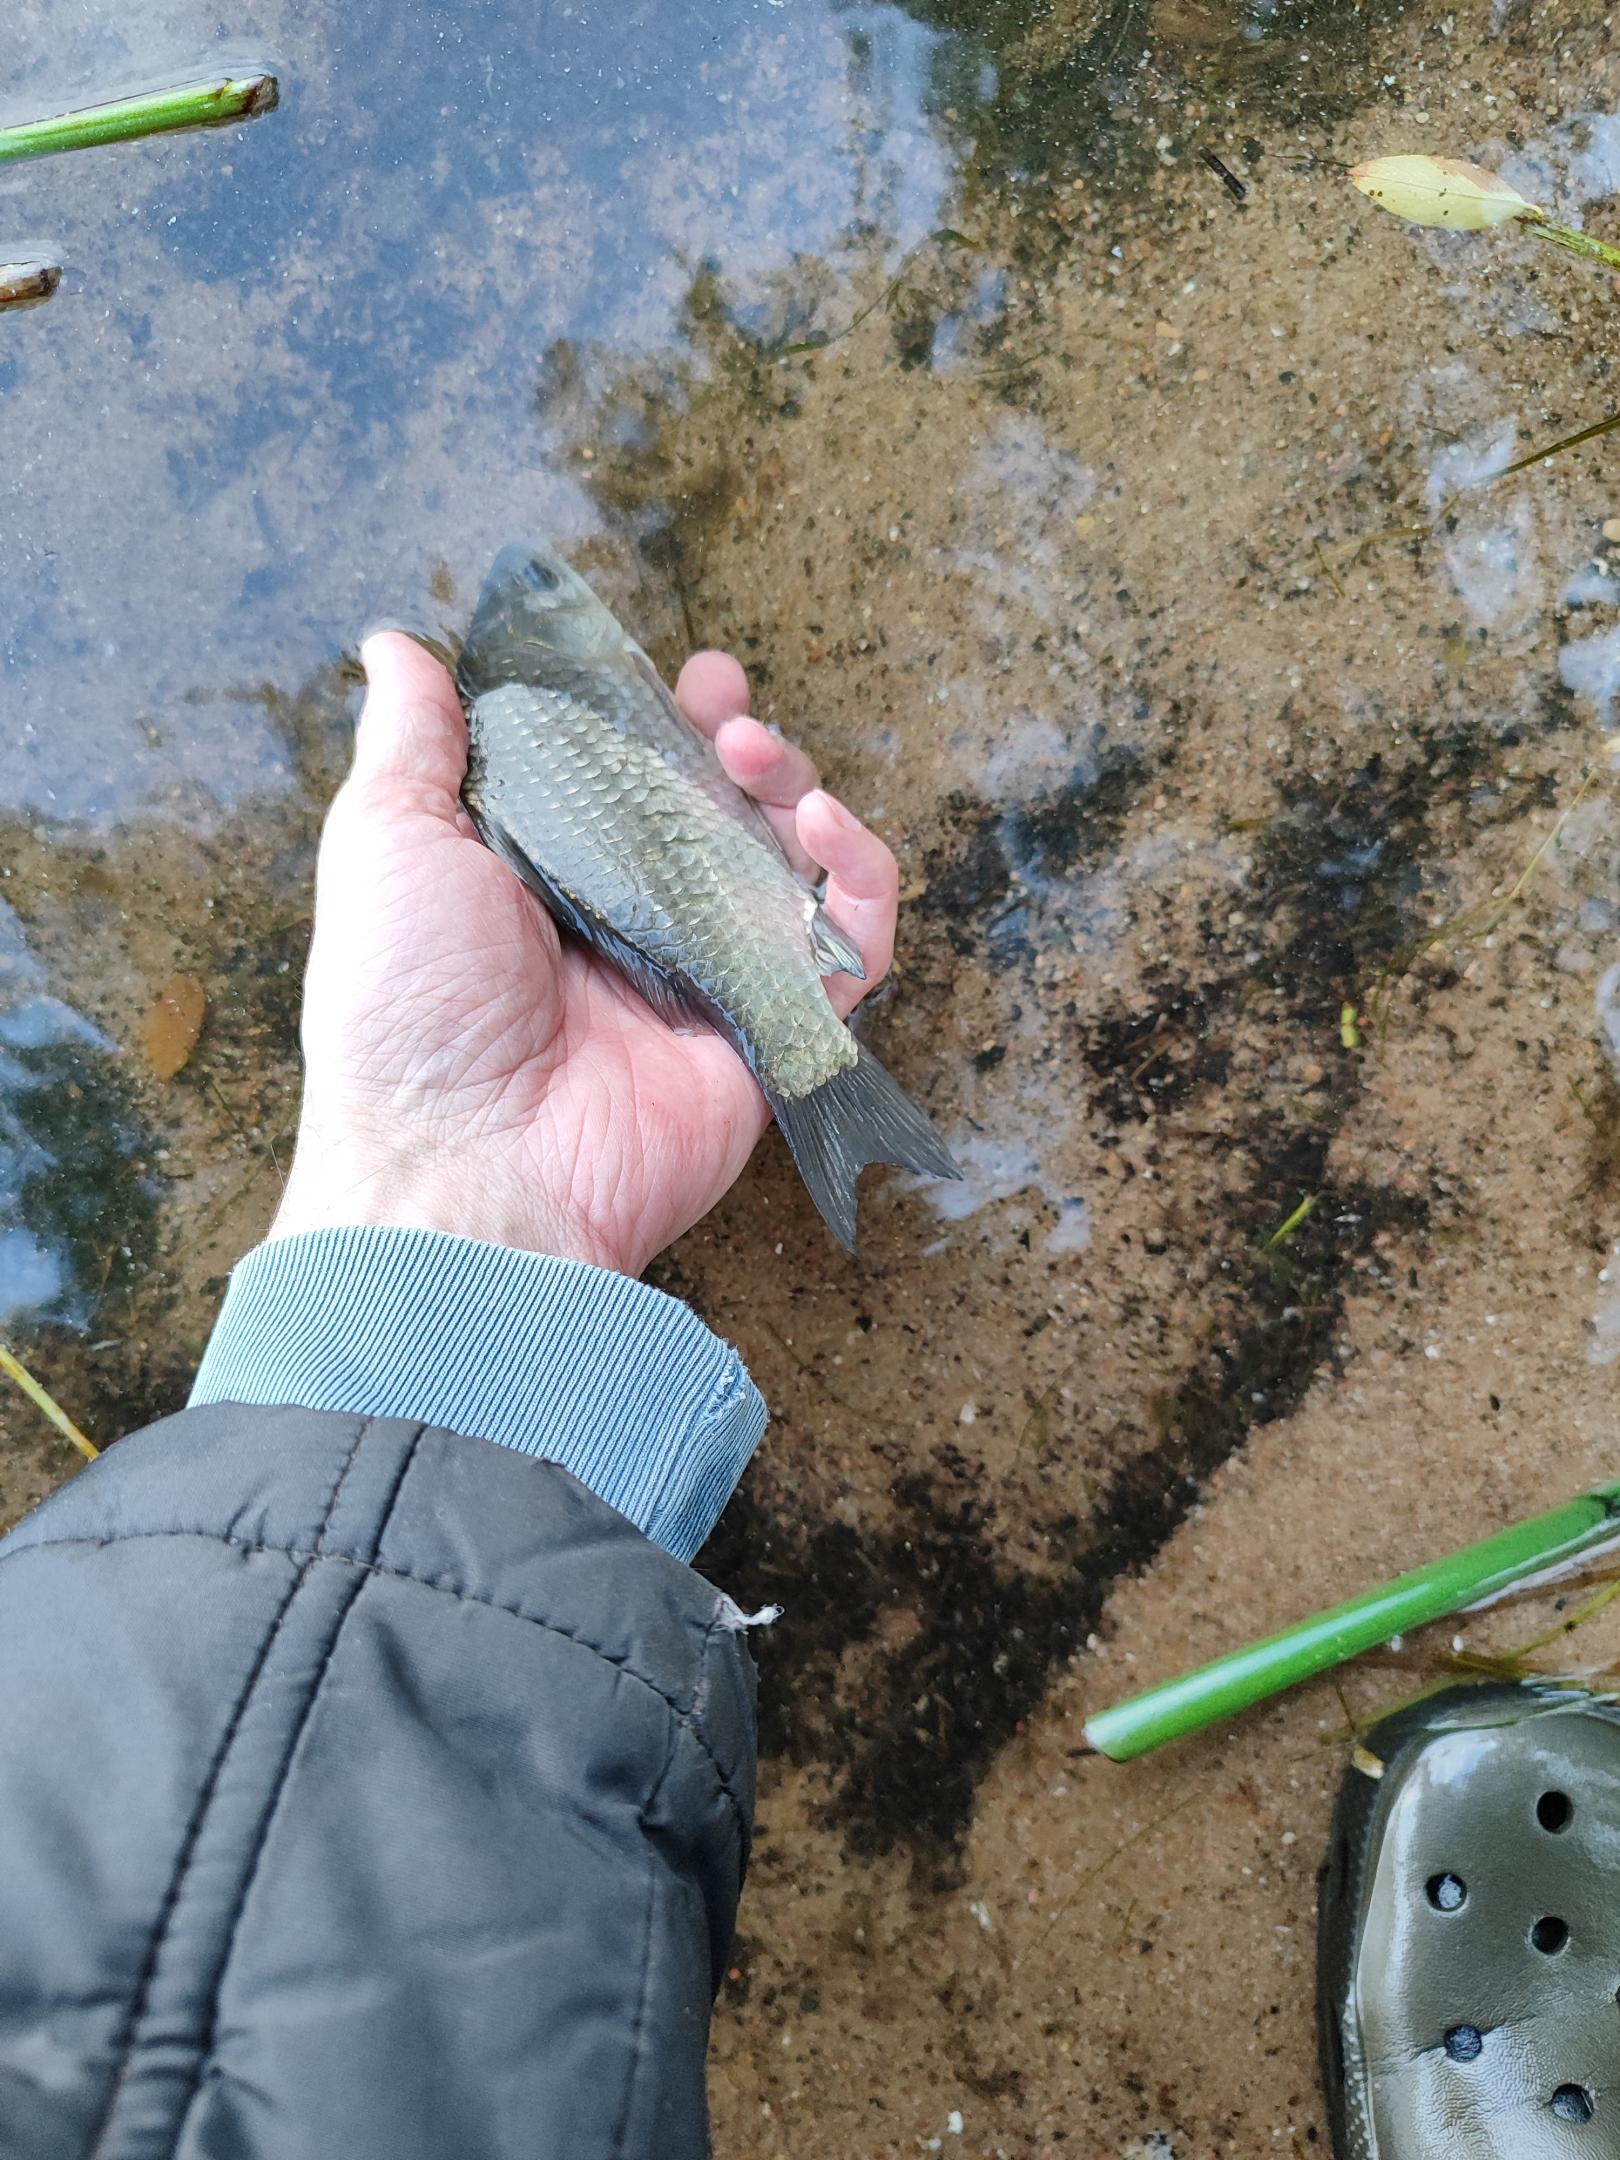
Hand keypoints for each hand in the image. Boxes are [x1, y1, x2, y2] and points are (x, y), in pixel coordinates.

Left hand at [269, 632, 900, 1275]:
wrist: (467, 1166)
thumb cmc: (408, 1010)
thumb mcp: (387, 845)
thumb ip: (412, 742)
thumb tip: (396, 644)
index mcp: (545, 878)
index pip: (621, 776)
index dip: (654, 716)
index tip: (667, 671)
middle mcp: (632, 925)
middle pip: (718, 811)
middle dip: (735, 743)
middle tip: (723, 709)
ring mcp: (707, 979)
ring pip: (790, 863)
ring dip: (794, 789)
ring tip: (756, 758)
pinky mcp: (771, 1033)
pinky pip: (849, 950)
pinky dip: (863, 881)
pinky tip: (829, 828)